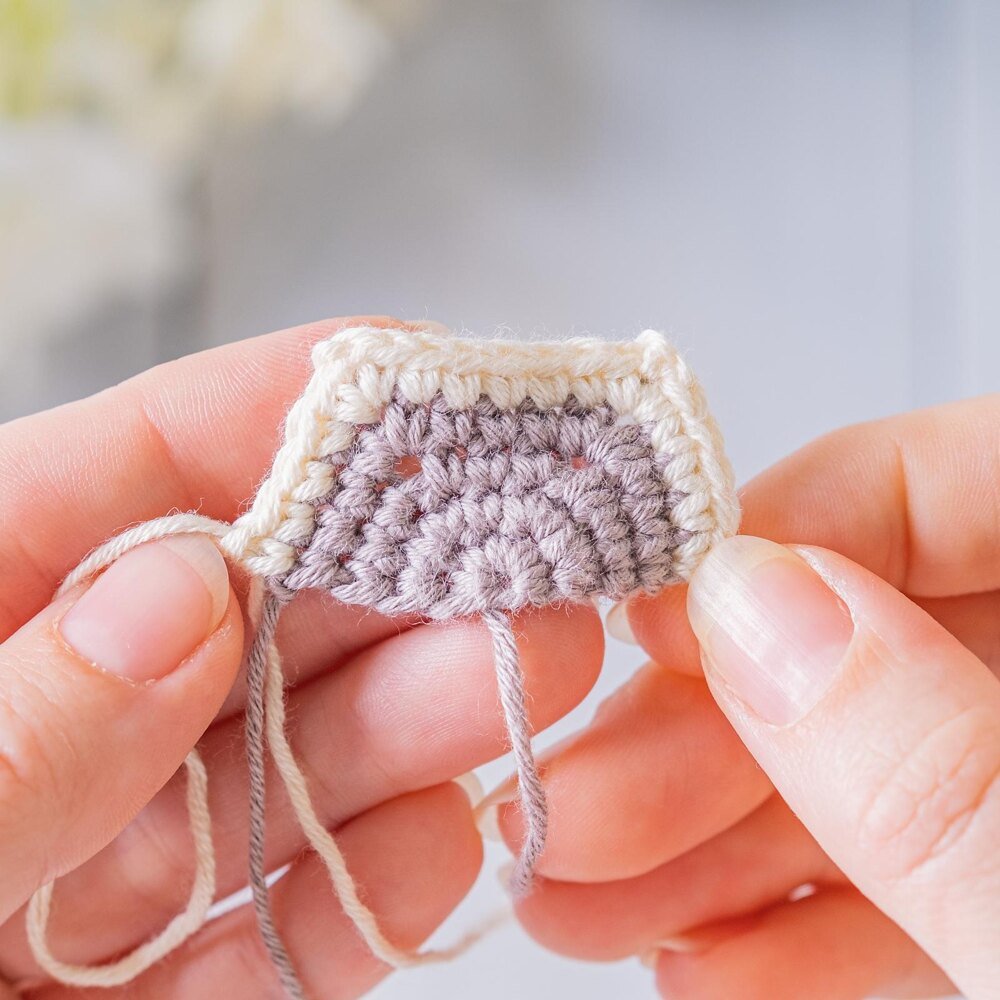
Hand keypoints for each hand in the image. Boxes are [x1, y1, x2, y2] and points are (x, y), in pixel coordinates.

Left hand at [0, 317, 604, 997]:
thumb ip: (4, 736)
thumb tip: (186, 591)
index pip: (146, 463)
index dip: (298, 407)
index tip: (438, 383)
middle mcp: (50, 713)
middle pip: (257, 607)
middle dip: (401, 568)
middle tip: (533, 545)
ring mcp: (106, 848)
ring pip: (285, 756)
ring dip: (414, 717)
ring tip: (533, 670)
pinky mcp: (149, 977)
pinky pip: (270, 918)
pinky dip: (360, 886)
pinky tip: (445, 839)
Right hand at [491, 395, 999, 998]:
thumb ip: (940, 769)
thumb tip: (755, 608)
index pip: (948, 484)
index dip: (784, 534)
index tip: (646, 616)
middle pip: (876, 643)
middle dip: (708, 727)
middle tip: (572, 793)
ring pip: (875, 775)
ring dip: (719, 844)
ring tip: (585, 896)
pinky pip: (920, 888)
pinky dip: (805, 929)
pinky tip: (703, 960)